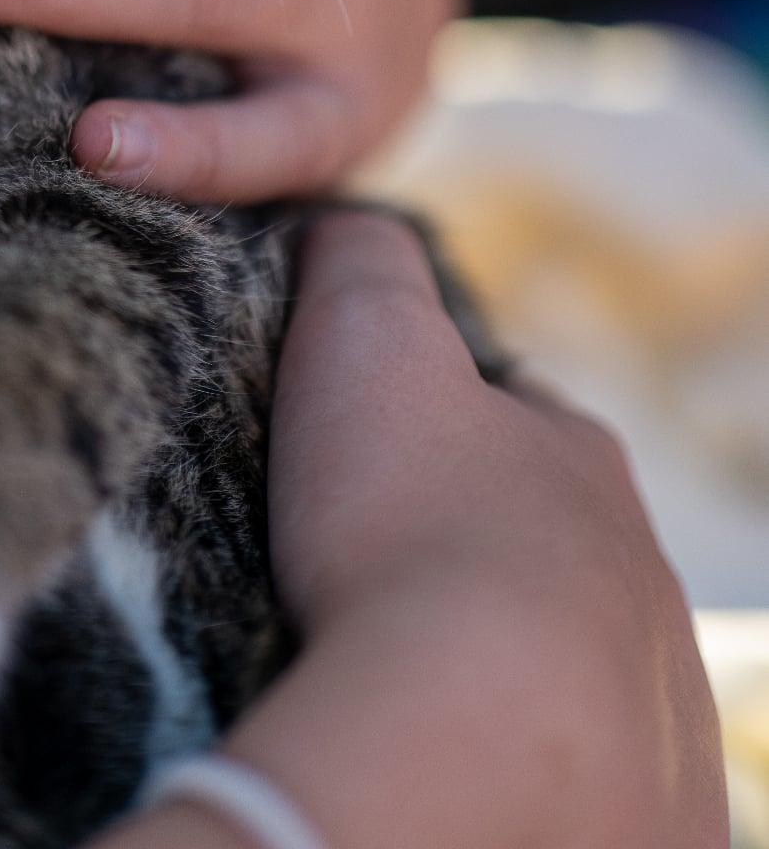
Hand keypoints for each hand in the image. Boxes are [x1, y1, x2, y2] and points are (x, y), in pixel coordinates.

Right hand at [99, 211, 727, 848]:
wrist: (477, 745)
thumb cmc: (415, 527)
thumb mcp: (366, 341)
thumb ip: (360, 260)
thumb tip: (341, 215)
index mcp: (581, 466)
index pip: (523, 428)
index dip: (447, 434)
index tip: (374, 463)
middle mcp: (645, 586)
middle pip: (559, 560)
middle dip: (485, 567)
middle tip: (373, 593)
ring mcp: (662, 716)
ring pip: (586, 680)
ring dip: (512, 681)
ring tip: (408, 698)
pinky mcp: (649, 827)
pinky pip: (587, 791)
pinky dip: (528, 773)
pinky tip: (459, 771)